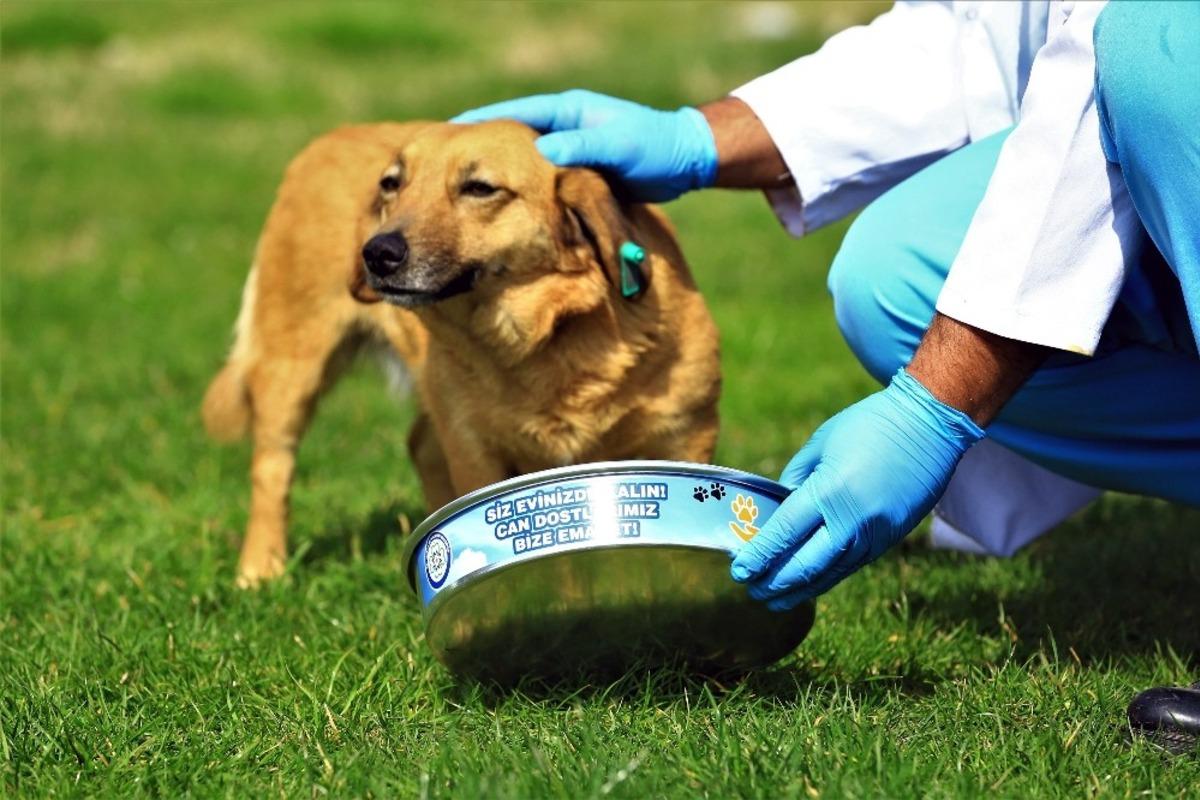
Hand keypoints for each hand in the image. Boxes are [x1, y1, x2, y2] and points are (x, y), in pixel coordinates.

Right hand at [452, 90, 717, 201]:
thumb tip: (539, 151)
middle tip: (444, 161)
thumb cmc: (653, 148)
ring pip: (524, 161)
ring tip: (462, 187)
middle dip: (480, 147)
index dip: (481, 122)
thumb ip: (580, 147)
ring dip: (498, 173)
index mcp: (567, 111)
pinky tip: (502, 206)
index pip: (514, 113)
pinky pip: (542, 181)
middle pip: (511, 136)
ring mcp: (569, 150)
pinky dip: (522, 190)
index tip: (450, 130)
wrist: (684, 162)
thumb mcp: (617, 146)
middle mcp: (564, 128)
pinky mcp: (577, 174)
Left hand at [730, 369, 984, 608]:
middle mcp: (852, 520)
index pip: (784, 534)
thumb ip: (796, 479)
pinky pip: (851, 566)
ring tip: (775, 601)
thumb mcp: (822, 443)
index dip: (759, 557)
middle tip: (751, 591)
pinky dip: (827, 579)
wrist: (931, 426)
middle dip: (774, 583)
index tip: (739, 571)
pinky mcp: (890, 538)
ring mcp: (874, 534)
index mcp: (829, 492)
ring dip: (800, 590)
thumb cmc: (870, 425)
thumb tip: (778, 509)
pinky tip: (810, 586)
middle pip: (805, 565)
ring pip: (830, 574)